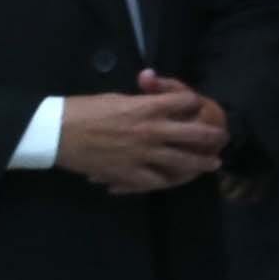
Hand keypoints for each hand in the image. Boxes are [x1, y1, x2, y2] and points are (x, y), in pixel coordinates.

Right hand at [55, 76, 227, 192]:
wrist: (56, 133)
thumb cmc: (82, 110)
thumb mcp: (116, 97)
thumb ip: (141, 101)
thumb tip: (154, 98)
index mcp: (146, 107)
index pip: (185, 102)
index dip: (194, 102)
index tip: (198, 105)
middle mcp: (151, 131)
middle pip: (193, 134)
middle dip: (212, 136)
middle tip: (222, 138)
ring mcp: (142, 155)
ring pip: (182, 162)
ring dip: (200, 163)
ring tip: (212, 164)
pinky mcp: (129, 174)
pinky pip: (156, 181)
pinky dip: (167, 181)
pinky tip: (175, 181)